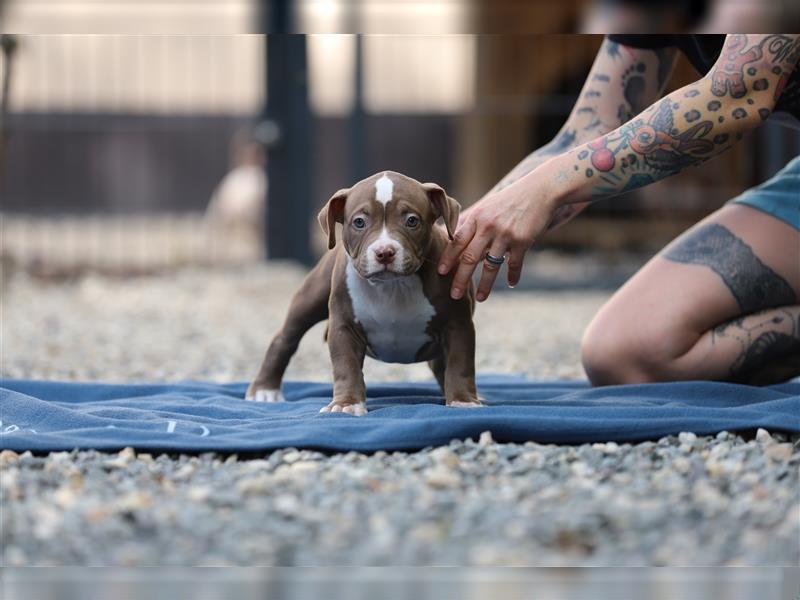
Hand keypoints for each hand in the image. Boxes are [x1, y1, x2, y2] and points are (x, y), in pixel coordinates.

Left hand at [437, 176, 557, 301]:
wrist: (540, 191)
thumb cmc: (510, 200)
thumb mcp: (487, 207)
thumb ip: (473, 223)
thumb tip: (454, 238)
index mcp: (477, 218)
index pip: (456, 241)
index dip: (447, 258)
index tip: (440, 272)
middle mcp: (488, 227)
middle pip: (469, 258)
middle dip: (460, 279)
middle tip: (454, 295)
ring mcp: (505, 235)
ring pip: (490, 266)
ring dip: (485, 285)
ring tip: (480, 298)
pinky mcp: (522, 241)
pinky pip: (514, 264)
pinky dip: (513, 275)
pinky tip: (511, 283)